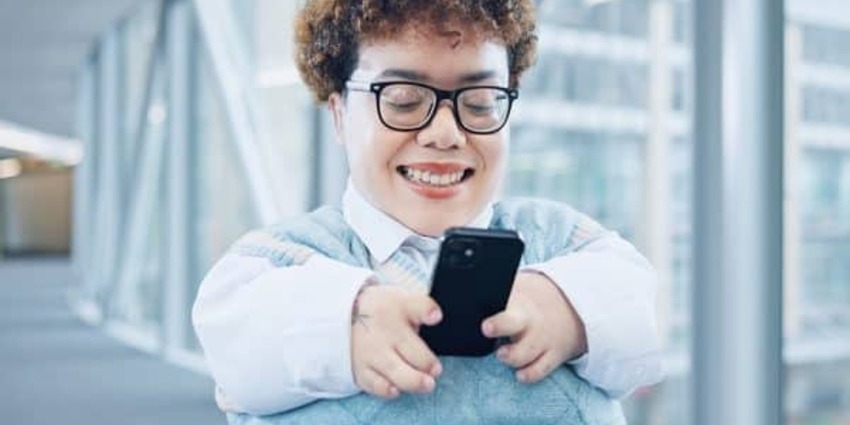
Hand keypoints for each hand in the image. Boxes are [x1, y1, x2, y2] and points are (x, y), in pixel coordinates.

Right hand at [351, 284, 443, 398]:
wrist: (344, 318)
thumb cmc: (383, 311)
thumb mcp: (403, 299)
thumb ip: (423, 307)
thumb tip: (436, 317)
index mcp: (397, 310)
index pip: (417, 307)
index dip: (428, 312)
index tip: (436, 317)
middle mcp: (385, 332)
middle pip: (410, 349)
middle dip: (427, 363)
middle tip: (436, 370)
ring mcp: (372, 353)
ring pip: (395, 370)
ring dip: (413, 380)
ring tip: (427, 384)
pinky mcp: (362, 370)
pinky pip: (375, 384)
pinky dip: (386, 389)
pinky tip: (397, 389)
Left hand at [482, 271, 586, 383]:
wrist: (571, 304)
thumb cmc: (530, 298)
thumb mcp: (516, 287)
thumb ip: (493, 291)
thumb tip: (459, 293)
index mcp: (516, 301)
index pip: (500, 299)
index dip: (487, 304)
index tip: (480, 314)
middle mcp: (528, 320)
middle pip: (513, 322)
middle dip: (499, 325)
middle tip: (487, 328)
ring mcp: (541, 338)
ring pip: (524, 353)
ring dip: (510, 357)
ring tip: (502, 354)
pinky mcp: (553, 354)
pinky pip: (540, 369)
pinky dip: (529, 374)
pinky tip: (519, 374)